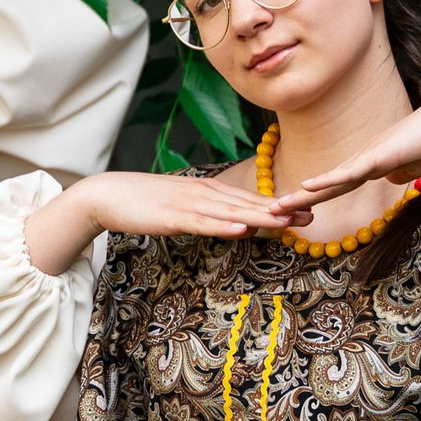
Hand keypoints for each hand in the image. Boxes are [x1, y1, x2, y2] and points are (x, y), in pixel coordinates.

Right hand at [23, 168, 311, 276]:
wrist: (107, 195)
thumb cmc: (143, 202)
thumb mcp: (181, 208)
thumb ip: (207, 214)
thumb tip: (231, 223)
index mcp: (207, 191)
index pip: (249, 199)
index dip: (279, 205)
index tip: (306, 210)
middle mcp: (203, 193)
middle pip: (248, 203)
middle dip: (281, 210)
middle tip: (312, 215)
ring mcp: (188, 204)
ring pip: (231, 212)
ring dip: (260, 217)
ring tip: (287, 221)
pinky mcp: (171, 216)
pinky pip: (201, 223)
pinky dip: (222, 225)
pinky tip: (241, 229)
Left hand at [276, 94, 420, 207]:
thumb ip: (403, 173)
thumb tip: (390, 180)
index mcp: (377, 162)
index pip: (342, 185)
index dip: (319, 200)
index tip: (298, 212)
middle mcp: (368, 156)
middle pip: (328, 184)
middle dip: (298, 201)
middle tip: (269, 213)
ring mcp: (373, 154)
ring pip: (331, 179)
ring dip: (301, 196)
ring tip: (274, 209)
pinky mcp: (384, 154)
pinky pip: (351, 170)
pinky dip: (328, 179)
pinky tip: (306, 187)